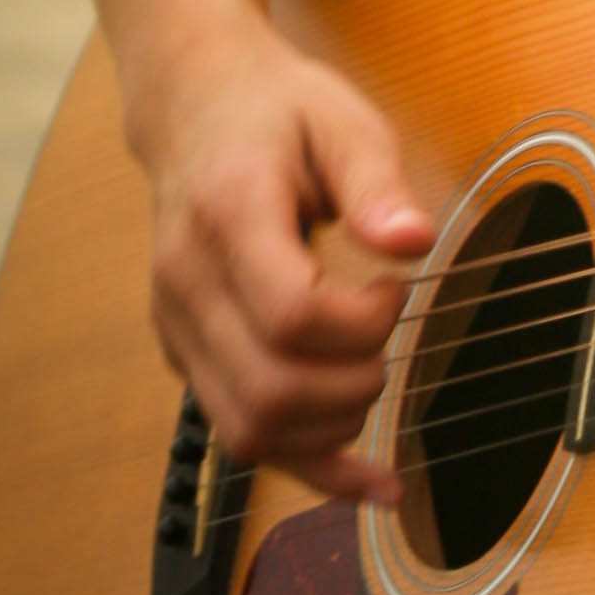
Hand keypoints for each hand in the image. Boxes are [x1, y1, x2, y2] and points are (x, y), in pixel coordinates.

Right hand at [136, 21, 432, 499]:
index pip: (290, 313)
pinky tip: (368, 484)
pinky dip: (307, 466)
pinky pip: (241, 436)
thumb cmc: (277, 111)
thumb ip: (378, 181)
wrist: (194, 111)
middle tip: (389, 330)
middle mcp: (187, 281)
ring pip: (250, 429)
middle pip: (271, 388)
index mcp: (227, 213)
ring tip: (373, 374)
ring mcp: (179, 327)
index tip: (395, 287)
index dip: (361, 323)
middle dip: (355, 382)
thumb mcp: (342, 118)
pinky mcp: (189, 356)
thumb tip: (414, 241)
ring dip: (332, 427)